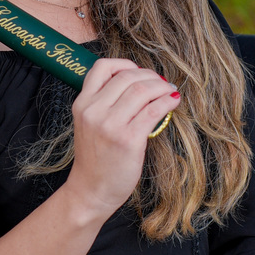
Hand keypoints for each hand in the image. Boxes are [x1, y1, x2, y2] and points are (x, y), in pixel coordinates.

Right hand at [62, 59, 180, 217]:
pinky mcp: (128, 140)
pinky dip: (167, 103)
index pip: (102, 67)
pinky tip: (173, 103)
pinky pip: (153, 111)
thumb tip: (139, 82)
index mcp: (82, 104)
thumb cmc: (95, 158)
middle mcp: (94, 111)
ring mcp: (110, 125)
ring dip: (162, 88)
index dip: (126, 64)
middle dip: (151, 76)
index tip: (140, 72)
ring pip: (142, 90)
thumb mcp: (89, 124)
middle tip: (162, 84)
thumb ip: (104, 103)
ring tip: (170, 92)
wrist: (91, 190)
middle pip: (128, 77)